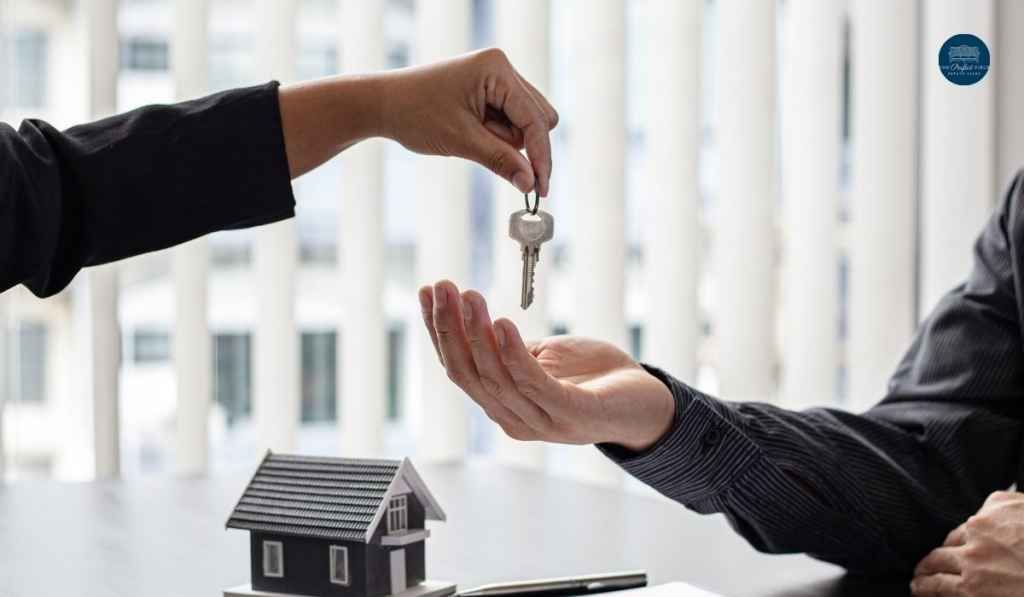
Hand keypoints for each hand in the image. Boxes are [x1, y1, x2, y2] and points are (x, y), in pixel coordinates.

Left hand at [278, 48, 557, 193]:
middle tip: (500, 165)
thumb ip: (501, 161)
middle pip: (538, 118)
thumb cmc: (415, 115)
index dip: (541, 157)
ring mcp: (496, 77)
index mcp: (497, 69)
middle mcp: (501, 67)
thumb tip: (530, 183)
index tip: (541, 189)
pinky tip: (473, 135)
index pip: (535, 119)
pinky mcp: (488, 89)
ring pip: (526, 121)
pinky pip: (510, 119)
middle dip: (523, 146)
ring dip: (508, 141)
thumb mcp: (461, 142)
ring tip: (472, 141)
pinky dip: (498, 135)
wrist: (382, 104)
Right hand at [417, 280, 674, 450]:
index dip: (440, 331)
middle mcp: (515, 419)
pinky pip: (533, 384)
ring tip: (469, 296)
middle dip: (450, 328)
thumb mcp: (544, 359)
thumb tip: (476, 321)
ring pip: (496, 377)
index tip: (429, 292)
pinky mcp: (572, 414)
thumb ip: (510, 351)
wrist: (648, 404)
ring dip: (476, 333)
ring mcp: (543, 421)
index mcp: (504, 406)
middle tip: (442, 288)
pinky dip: (513, 353)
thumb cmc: (595, 378)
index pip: (459, 369)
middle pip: (469, 374)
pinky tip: (501, 324)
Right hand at [911, 490, 1023, 595]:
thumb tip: (964, 589)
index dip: (923, 587)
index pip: (935, 585)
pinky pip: (984, 510)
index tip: (917, 587)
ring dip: (958, 542)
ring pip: (958, 531)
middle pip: (937, 557)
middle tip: (923, 570)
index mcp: (978, 586)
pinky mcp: (1000, 503)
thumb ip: (978, 593)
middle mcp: (975, 554)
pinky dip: (987, 520)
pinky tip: (998, 526)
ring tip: (962, 547)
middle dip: (927, 566)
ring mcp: (985, 524)